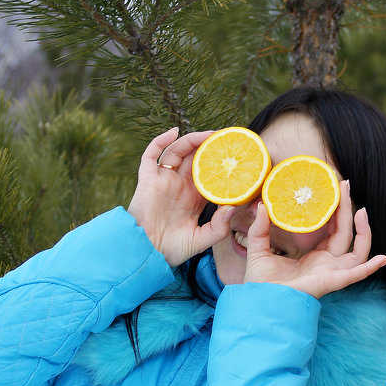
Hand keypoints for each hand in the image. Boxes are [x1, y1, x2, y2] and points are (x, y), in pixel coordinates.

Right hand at [127, 127, 233, 266]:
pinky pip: (151, 155)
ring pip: (178, 151)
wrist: (146, 253)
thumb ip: (219, 227)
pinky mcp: (148, 179)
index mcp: (195, 197)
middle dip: (210, 146)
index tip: (239, 155)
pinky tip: (173, 132)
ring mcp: (164, 180)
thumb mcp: (202, 239)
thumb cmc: (173, 249)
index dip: (222, 164)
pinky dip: (160, 141)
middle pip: (196, 157)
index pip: (211, 174)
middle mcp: (180, 185)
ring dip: (192, 140)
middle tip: (227, 137)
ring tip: (209, 134)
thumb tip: (232, 207)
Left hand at [241, 181, 385, 297]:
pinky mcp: (332, 281)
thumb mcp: (259, 248)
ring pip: (358, 251)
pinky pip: (357, 274)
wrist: (260, 301)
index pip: (332, 230)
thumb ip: (260, 228)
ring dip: (364, 232)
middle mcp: (327, 264)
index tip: (335, 189)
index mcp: (314, 257)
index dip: (337, 211)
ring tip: (361, 211)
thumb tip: (261, 206)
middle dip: (348, 210)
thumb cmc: (261, 283)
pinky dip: (371, 267)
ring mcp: (332, 272)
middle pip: (346, 234)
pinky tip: (383, 258)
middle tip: (346, 185)